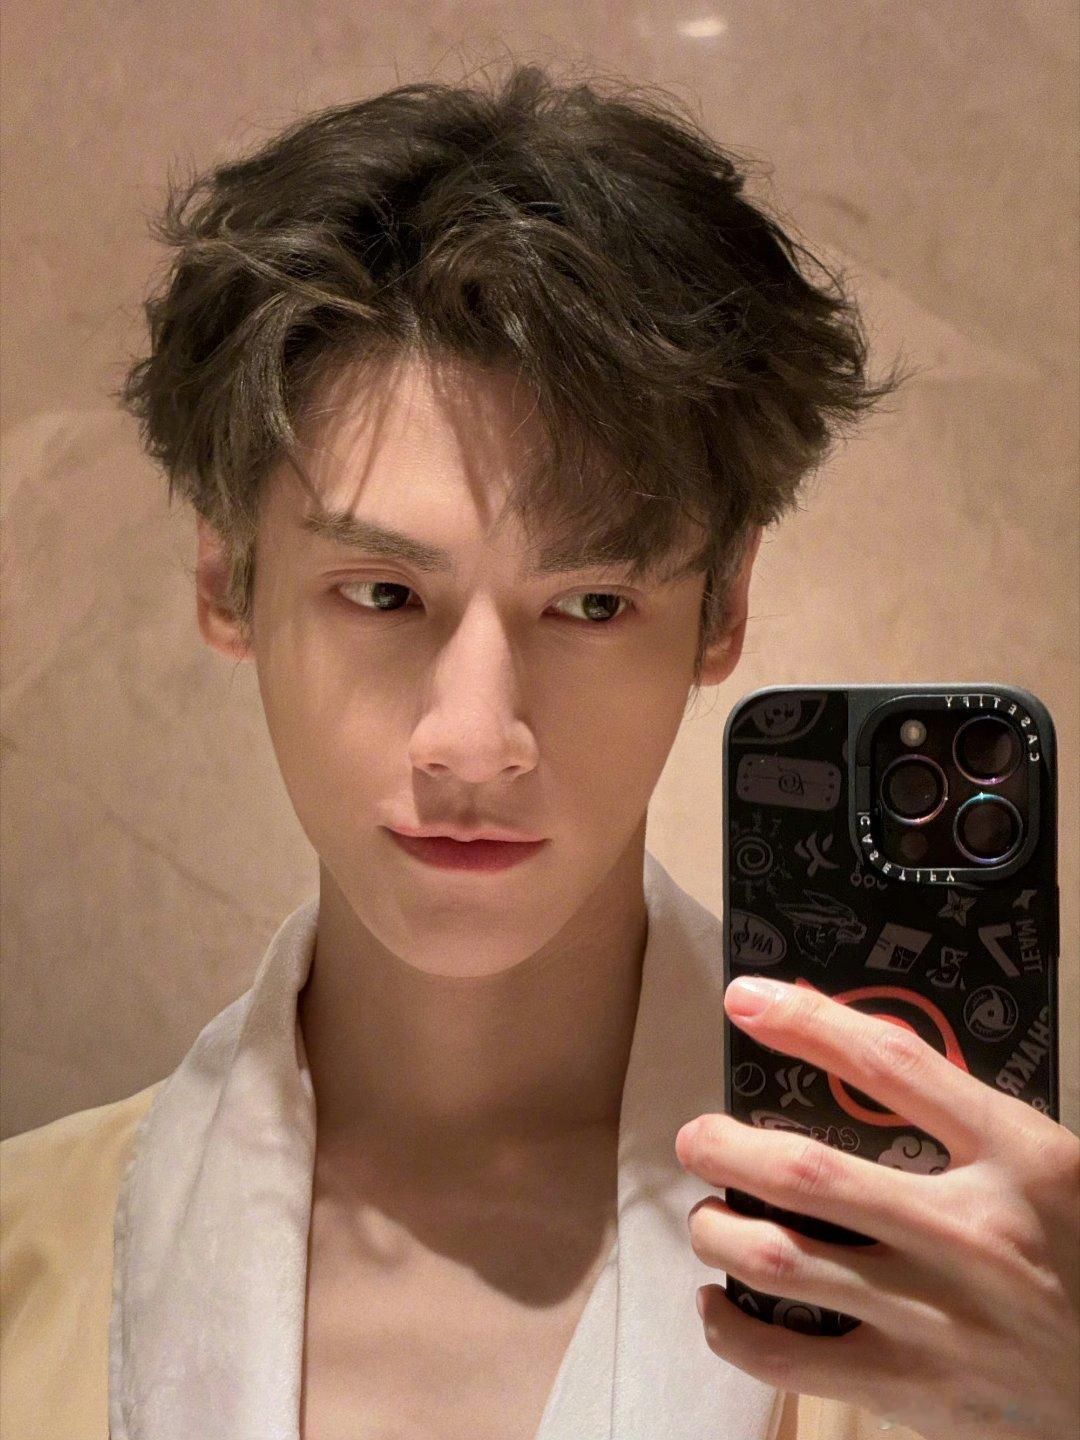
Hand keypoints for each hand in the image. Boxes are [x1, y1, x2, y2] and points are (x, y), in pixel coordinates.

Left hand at [675, 975, 1078, 1439]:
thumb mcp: (1044, 1162)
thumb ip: (960, 1119)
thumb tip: (844, 1061)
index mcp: (1018, 1157)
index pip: (893, 1064)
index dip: (808, 1022)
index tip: (746, 998)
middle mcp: (972, 1234)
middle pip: (808, 1171)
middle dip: (725, 1147)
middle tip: (697, 1140)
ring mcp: (941, 1319)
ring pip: (782, 1261)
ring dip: (717, 1232)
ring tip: (708, 1218)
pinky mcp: (920, 1392)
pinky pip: (792, 1360)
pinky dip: (734, 1328)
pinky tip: (721, 1304)